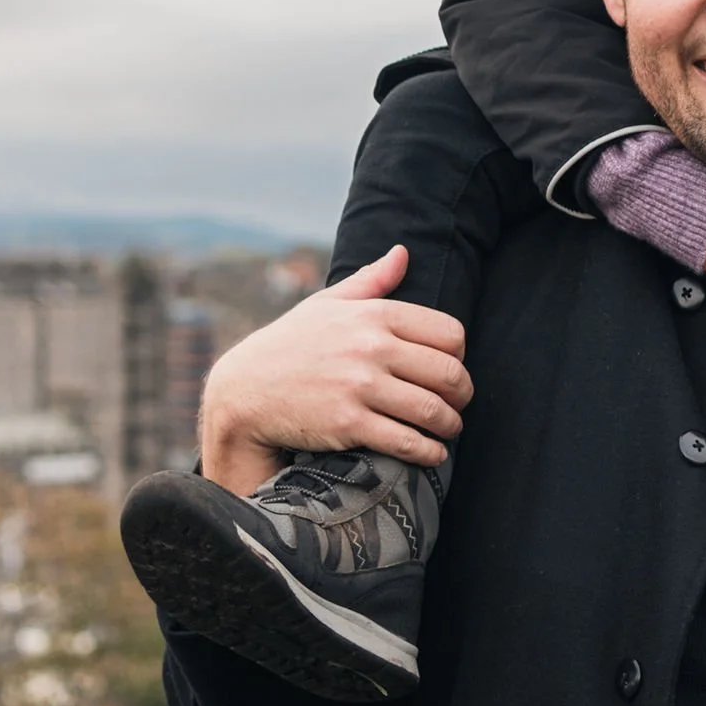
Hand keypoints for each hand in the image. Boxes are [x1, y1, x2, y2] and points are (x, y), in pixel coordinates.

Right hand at [199, 247, 470, 492]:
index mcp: (373, 315)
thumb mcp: (326, 304)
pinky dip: (429, 451)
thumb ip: (371, 281)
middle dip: (462, 393)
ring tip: (448, 428)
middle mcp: (370, 348)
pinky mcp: (348, 424)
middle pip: (449, 373)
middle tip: (458, 403)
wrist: (243, 391)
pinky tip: (433, 453)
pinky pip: (407, 441)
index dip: (459, 355)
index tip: (452, 367)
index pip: (448, 333)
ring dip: (450, 424)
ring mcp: (359, 387)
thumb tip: (403, 252)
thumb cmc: (290, 345)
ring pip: (433, 410)